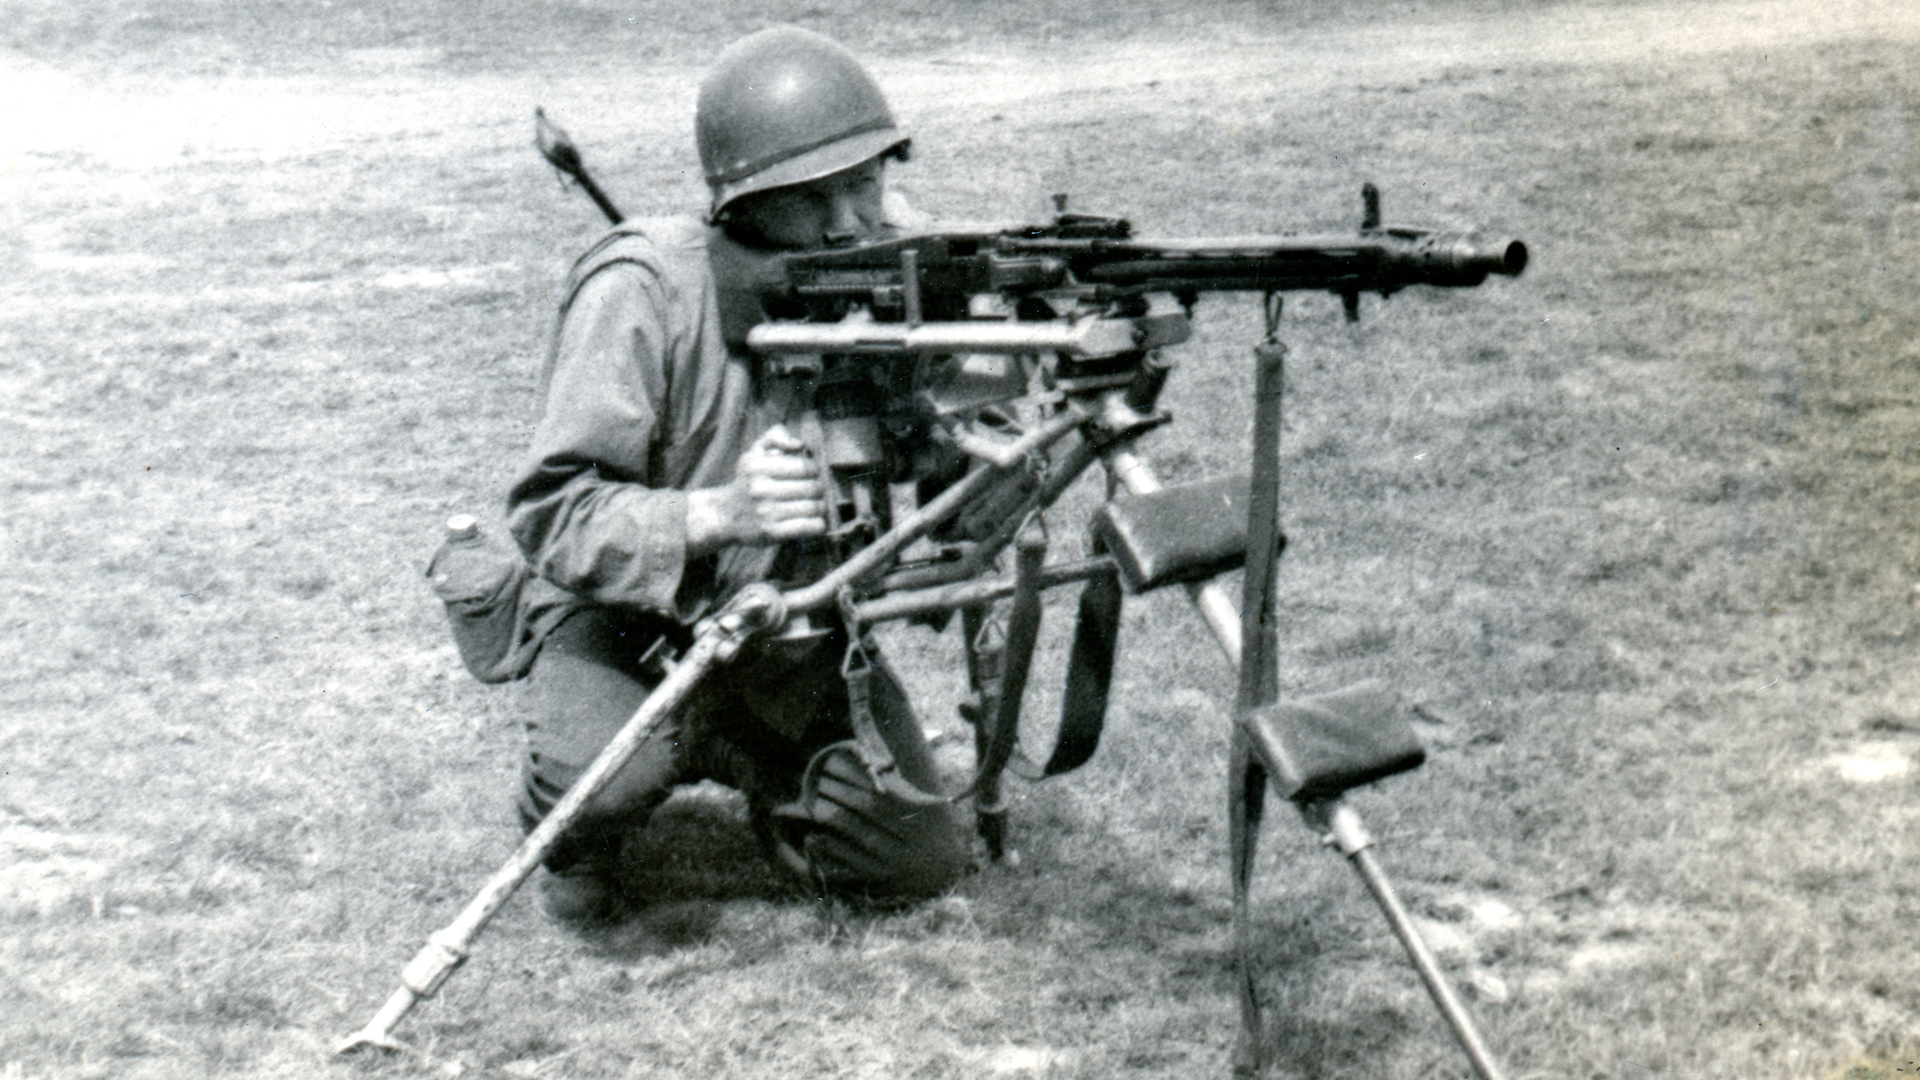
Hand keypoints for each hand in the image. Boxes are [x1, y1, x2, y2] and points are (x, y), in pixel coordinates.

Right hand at [686, 424, 826, 553]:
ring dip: (820, 506)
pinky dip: (817, 524)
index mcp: (758, 466)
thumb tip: (799, 444)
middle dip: (819, 489)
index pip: (805, 466)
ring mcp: (766, 512)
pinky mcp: (772, 532)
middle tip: (815, 491)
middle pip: (812, 487)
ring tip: (815, 505)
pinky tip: (813, 521)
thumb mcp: (755, 452)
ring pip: (813, 507)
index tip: (811, 474)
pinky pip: (809, 527)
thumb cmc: (749, 480)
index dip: (814, 469)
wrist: (725, 515)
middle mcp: (760, 488)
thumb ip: (775, 436)